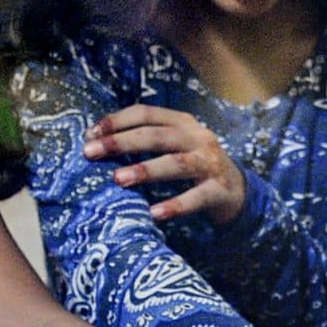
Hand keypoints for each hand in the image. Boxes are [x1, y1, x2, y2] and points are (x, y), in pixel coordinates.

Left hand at [84, 105, 246, 225]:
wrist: (237, 191)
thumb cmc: (194, 167)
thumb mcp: (174, 147)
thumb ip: (146, 143)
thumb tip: (98, 144)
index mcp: (183, 123)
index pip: (146, 113)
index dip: (117, 121)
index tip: (89, 134)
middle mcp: (198, 138)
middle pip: (157, 135)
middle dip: (122, 142)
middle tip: (91, 152)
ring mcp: (210, 164)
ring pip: (176, 163)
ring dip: (146, 170)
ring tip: (119, 179)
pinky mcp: (219, 190)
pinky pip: (196, 198)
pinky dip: (175, 205)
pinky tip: (154, 214)